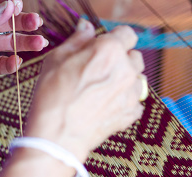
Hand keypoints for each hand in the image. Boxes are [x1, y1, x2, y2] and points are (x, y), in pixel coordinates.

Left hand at [0, 0, 46, 81]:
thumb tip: (9, 5)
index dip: (11, 6)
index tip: (19, 7)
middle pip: (7, 24)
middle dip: (24, 24)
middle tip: (37, 24)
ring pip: (7, 44)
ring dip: (24, 44)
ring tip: (39, 44)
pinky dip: (9, 65)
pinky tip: (17, 62)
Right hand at [26, 19, 145, 161]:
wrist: (58, 134)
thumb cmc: (53, 95)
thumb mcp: (57, 58)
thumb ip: (77, 40)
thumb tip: (86, 28)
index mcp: (109, 50)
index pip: (127, 34)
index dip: (116, 38)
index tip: (107, 45)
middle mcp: (126, 70)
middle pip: (135, 57)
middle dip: (122, 59)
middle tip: (102, 69)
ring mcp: (131, 93)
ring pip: (138, 79)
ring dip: (126, 80)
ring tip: (105, 89)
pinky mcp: (132, 113)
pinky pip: (136, 102)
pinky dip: (126, 102)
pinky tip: (108, 105)